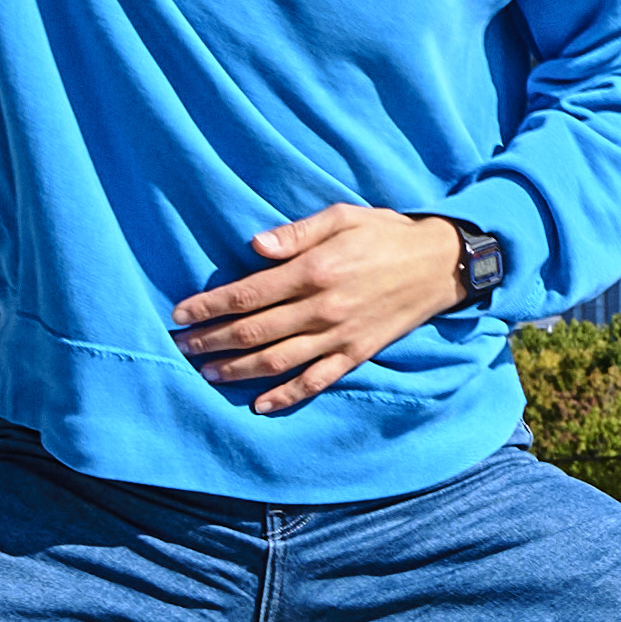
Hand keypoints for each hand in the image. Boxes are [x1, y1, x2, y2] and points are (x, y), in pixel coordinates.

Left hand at [173, 205, 482, 413]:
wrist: (440, 264)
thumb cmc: (385, 234)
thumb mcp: (342, 217)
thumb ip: (296, 233)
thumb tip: (254, 247)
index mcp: (314, 270)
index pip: (247, 294)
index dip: (209, 306)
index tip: (180, 313)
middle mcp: (322, 308)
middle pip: (254, 331)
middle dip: (212, 340)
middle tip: (181, 346)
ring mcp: (339, 336)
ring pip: (277, 360)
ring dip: (238, 370)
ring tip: (208, 374)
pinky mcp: (356, 354)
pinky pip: (316, 381)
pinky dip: (286, 396)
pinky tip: (260, 404)